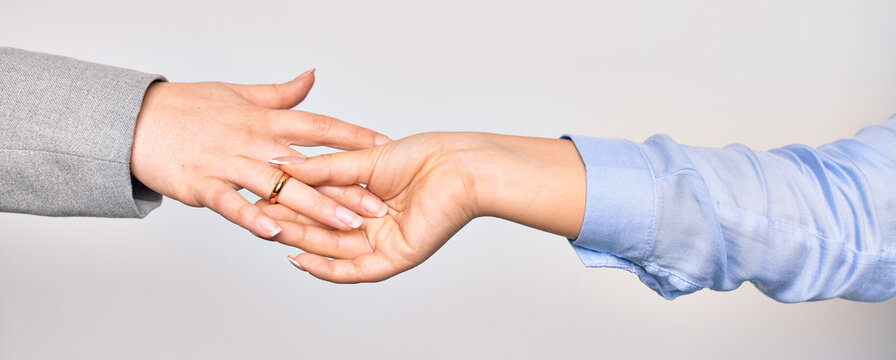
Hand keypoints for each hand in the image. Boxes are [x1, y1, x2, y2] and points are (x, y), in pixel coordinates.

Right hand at [130, 70, 391, 237]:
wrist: (135, 120)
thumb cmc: (189, 108)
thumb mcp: (239, 94)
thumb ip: (280, 94)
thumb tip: (312, 77)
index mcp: (264, 119)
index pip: (318, 125)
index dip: (353, 134)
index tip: (385, 144)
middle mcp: (252, 141)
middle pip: (307, 164)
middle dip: (345, 186)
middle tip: (377, 205)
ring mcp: (228, 163)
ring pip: (277, 187)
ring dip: (313, 207)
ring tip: (344, 226)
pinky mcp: (202, 185)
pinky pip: (231, 204)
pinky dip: (252, 217)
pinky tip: (275, 234)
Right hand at [261, 132, 586, 282]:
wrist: (458, 167)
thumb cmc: (422, 156)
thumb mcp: (362, 160)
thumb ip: (325, 169)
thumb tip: (285, 167)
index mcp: (367, 201)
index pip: (321, 206)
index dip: (292, 202)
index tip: (261, 195)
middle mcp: (373, 225)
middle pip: (324, 230)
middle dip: (290, 225)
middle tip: (258, 220)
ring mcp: (384, 243)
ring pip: (335, 250)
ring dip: (302, 244)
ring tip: (271, 235)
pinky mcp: (396, 257)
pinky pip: (356, 270)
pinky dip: (327, 268)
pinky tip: (300, 260)